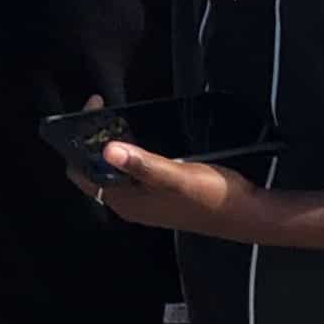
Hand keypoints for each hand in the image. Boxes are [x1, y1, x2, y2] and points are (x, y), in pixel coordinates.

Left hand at [62, 93, 269, 240]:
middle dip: (92, 140)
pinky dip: (127, 153)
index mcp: (124, 201)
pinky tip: (138, 136)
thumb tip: (107, 149)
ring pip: (114, 170)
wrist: (245, 213)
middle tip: (103, 110)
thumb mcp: (175, 176)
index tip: (89, 113)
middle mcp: (128, 203)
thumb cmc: (210, 195)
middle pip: (95, 170)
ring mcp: (144, 201)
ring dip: (110, 146)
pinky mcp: (158, 195)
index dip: (77, 143)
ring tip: (116, 118)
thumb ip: (142, 163)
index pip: (81, 173)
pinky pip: (131, 172)